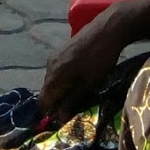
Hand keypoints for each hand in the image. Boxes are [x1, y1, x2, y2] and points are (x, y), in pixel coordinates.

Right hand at [37, 7, 126, 125]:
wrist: (107, 29)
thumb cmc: (99, 59)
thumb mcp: (89, 84)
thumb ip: (72, 101)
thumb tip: (60, 118)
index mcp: (54, 75)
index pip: (42, 101)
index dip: (50, 113)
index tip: (62, 120)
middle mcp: (50, 65)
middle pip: (47, 91)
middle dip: (57, 102)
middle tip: (73, 108)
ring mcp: (55, 55)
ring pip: (53, 79)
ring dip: (62, 89)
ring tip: (78, 93)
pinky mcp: (62, 49)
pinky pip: (58, 69)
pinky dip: (65, 78)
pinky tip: (79, 77)